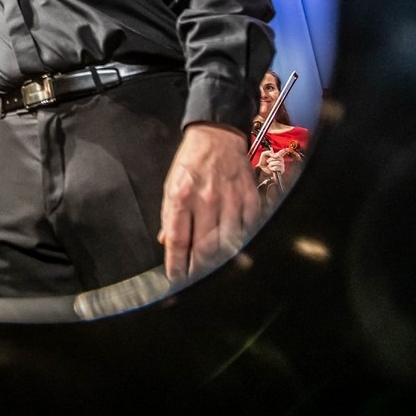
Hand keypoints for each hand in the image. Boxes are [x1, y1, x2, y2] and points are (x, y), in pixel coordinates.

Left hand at [157, 123, 259, 283]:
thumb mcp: (171, 184)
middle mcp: (206, 200)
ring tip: (215, 271)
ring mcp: (230, 200)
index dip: (176, 264)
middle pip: (203, 248)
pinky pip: (248, 229)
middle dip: (198, 270)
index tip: (175, 278)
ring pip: (227, 243)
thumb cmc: (192, 160)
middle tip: (195, 281)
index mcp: (181, 196)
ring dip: (220, 262)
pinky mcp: (249, 198)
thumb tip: (166, 241)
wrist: (217, 134)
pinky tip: (237, 250)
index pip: (177, 240)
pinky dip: (242, 243)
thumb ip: (169, 214)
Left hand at [257, 149, 285, 177]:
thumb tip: (276, 155)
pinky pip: (276, 168)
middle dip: (270, 159)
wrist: (262, 168)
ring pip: (277, 162)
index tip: (288, 148)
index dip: (285, 150)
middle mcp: (281, 160)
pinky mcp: (281, 170)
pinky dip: (272, 168)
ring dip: (271, 164)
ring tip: (269, 165)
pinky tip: (271, 169)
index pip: (283, 152)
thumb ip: (269, 152)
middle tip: (268, 161)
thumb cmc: (264, 161)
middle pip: (278, 157)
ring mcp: (282, 165)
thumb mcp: (264, 154)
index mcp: (277, 155)